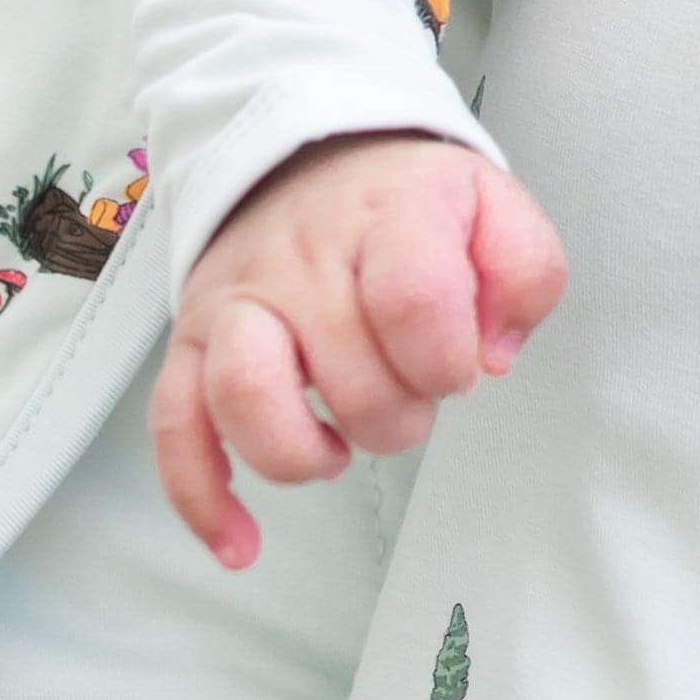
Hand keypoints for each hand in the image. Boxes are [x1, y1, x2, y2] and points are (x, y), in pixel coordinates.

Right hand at [148, 131, 566, 567]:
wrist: (311, 157)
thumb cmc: (407, 202)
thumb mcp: (493, 207)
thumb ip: (526, 274)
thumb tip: (494, 356)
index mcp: (389, 218)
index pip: (413, 300)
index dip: (445, 360)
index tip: (457, 367)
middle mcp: (303, 260)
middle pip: (346, 374)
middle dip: (398, 418)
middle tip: (409, 396)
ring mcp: (238, 302)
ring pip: (245, 395)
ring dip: (305, 454)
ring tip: (340, 447)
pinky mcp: (193, 344)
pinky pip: (174, 428)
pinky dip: (201, 498)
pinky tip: (240, 542)